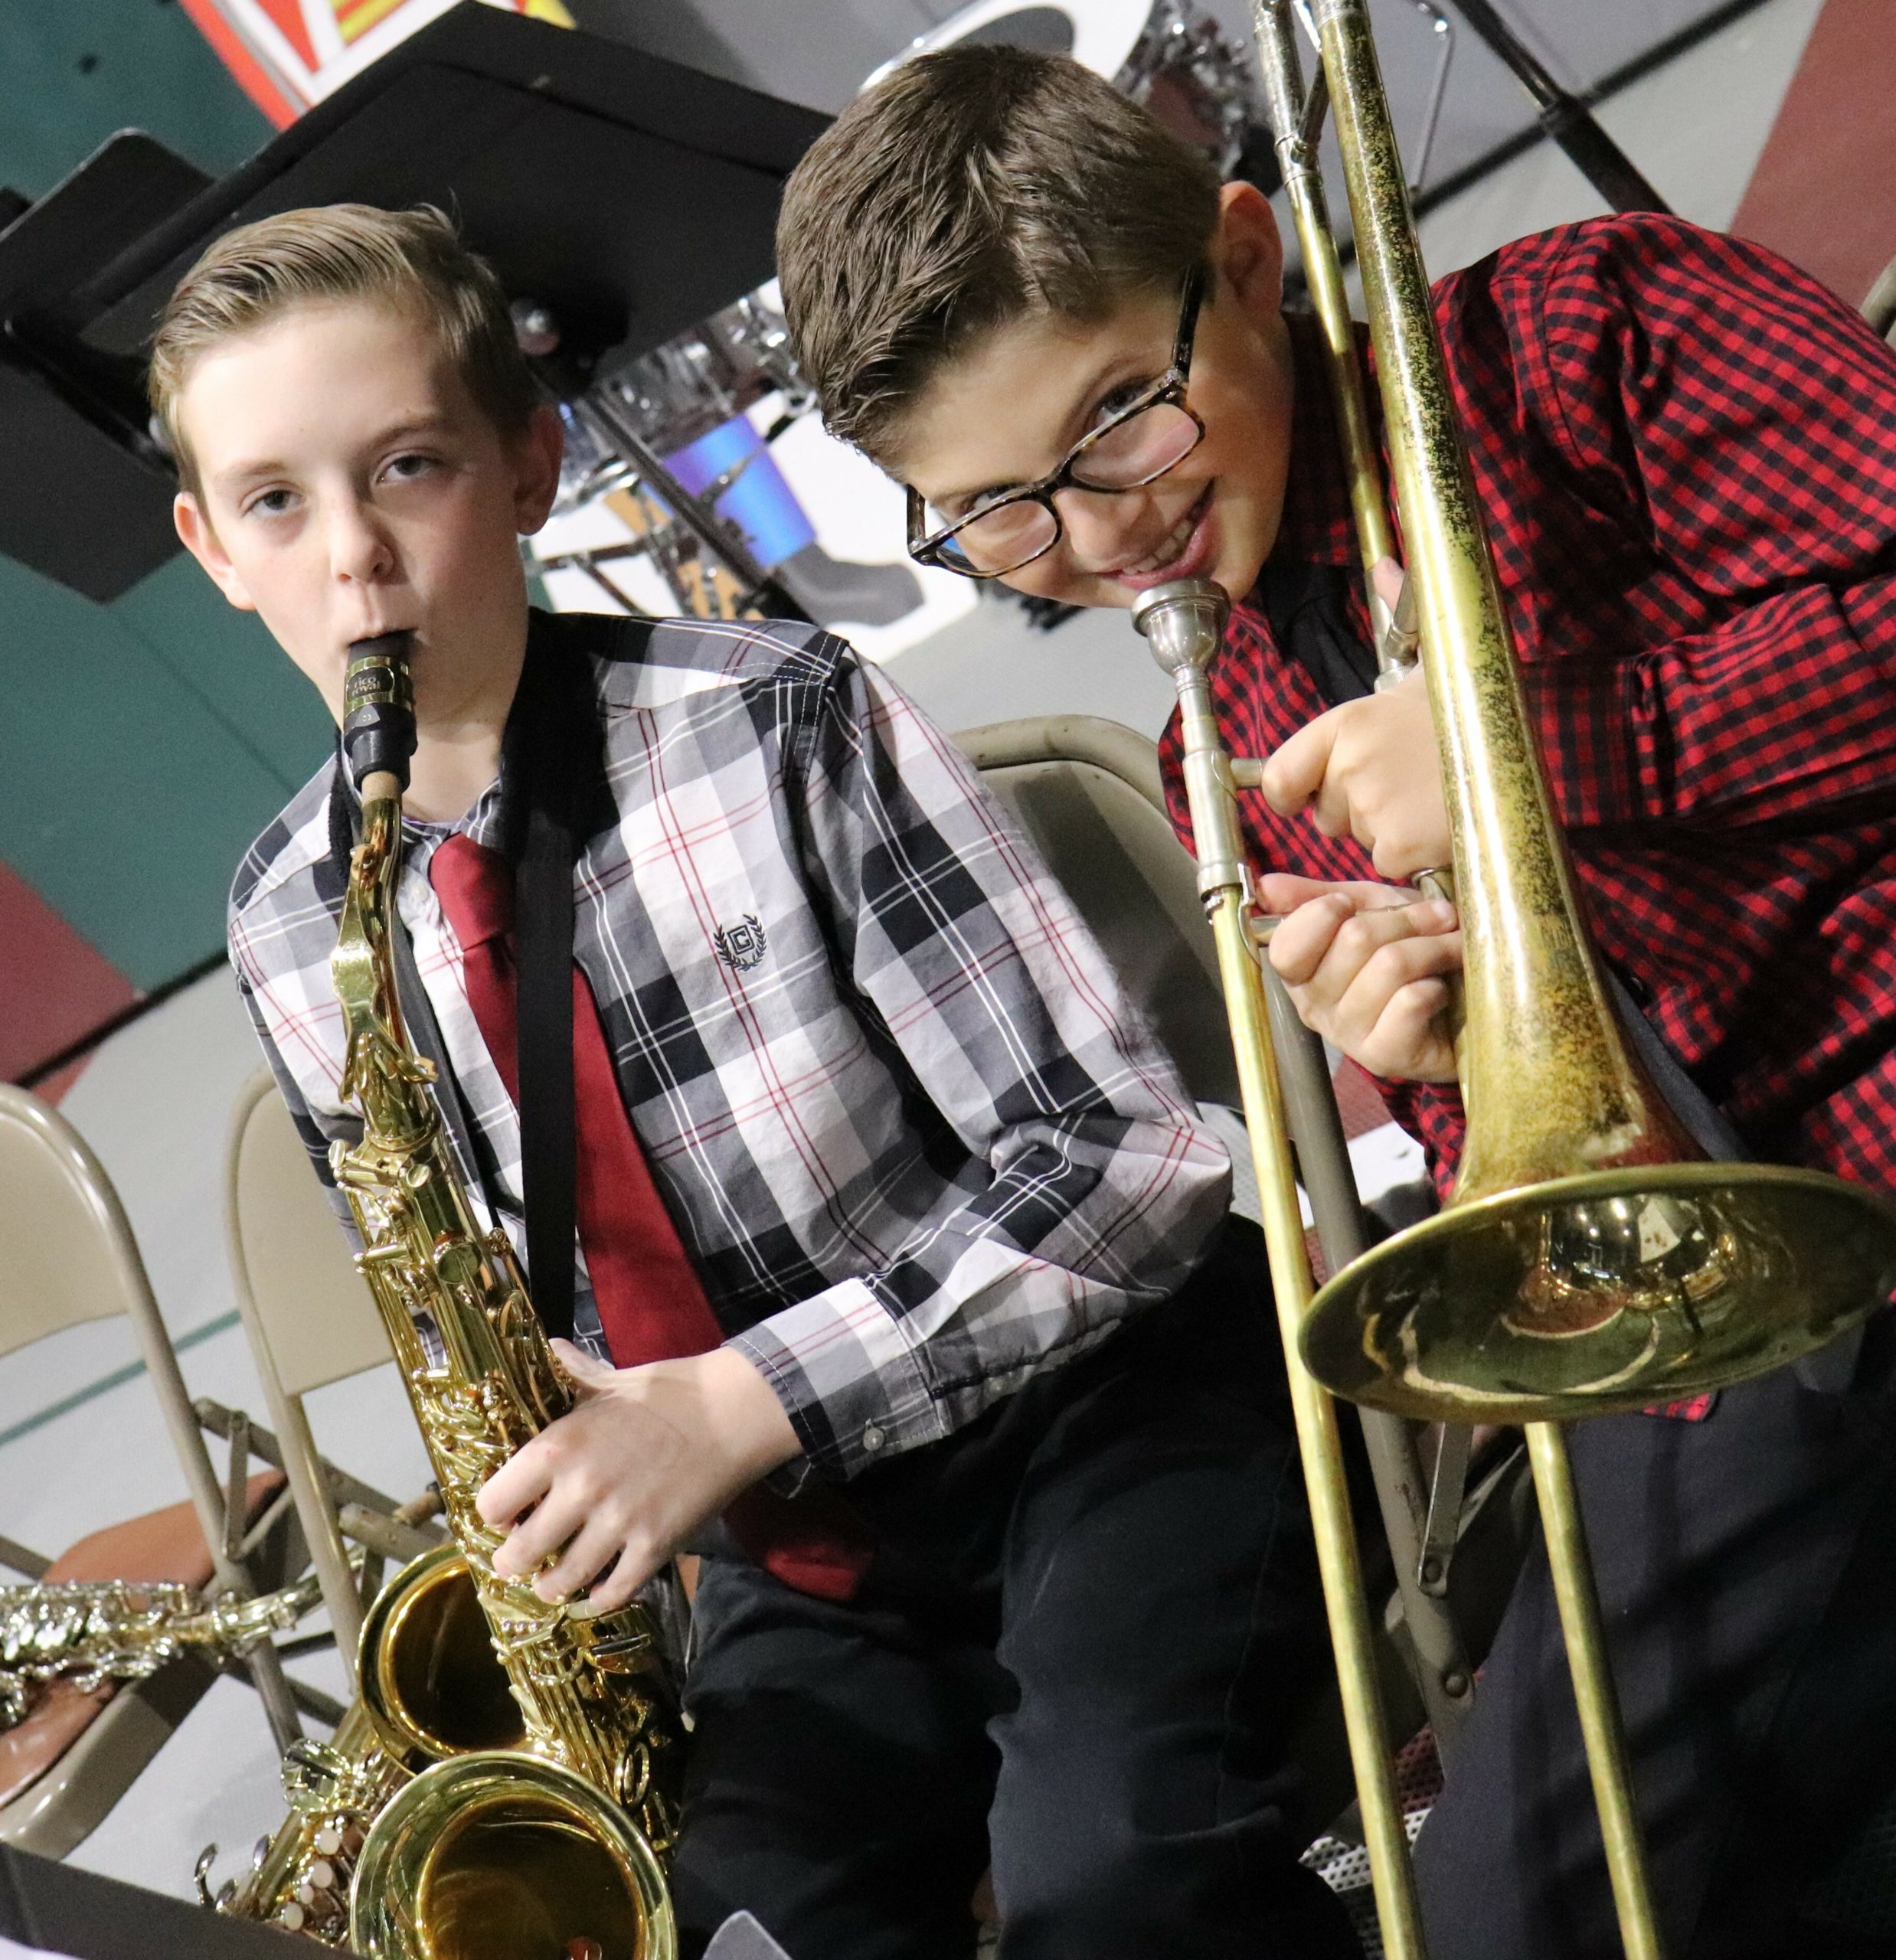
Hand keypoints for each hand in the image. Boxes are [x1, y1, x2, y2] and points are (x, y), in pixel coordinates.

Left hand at [475, 1342, 801, 1611]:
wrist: (733, 1411)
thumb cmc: (667, 1392)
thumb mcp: (609, 1380)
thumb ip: (571, 1373)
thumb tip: (546, 1347)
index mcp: (558, 1447)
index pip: (493, 1502)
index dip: (494, 1511)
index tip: (503, 1513)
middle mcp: (581, 1491)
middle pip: (520, 1553)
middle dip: (511, 1561)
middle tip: (514, 1560)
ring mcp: (619, 1523)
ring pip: (563, 1581)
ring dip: (550, 1587)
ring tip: (548, 1584)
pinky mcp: (655, 1546)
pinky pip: (616, 1590)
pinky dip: (600, 1598)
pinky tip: (595, 1592)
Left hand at [1260, 665, 1449, 879]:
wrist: (1529, 726)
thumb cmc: (1456, 719)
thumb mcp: (1386, 712)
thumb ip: (1334, 748)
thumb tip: (1287, 790)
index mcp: (1343, 726)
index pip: (1279, 780)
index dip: (1291, 795)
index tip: (1303, 798)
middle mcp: (1350, 764)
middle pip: (1325, 816)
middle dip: (1356, 811)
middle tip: (1407, 782)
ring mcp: (1375, 806)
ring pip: (1361, 841)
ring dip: (1389, 831)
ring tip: (1432, 796)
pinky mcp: (1400, 845)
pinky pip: (1390, 863)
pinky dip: (1416, 852)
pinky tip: (1442, 821)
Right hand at [1260, 873, 1462, 1083]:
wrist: (1458, 1010)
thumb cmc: (1409, 955)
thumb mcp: (1365, 912)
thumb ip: (1315, 897)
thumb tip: (1266, 885)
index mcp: (1301, 974)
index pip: (1286, 946)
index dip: (1321, 913)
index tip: (1352, 902)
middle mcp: (1315, 1007)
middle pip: (1353, 940)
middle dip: (1407, 919)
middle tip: (1439, 915)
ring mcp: (1347, 1035)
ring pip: (1390, 965)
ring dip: (1434, 947)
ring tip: (1451, 944)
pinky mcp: (1383, 1055)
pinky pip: (1409, 1002)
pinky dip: (1435, 986)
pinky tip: (1441, 988)